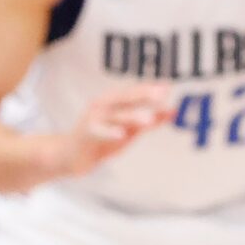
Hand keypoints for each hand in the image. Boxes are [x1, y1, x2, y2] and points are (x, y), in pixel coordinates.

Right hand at [54, 84, 174, 177]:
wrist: (71, 157)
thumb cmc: (101, 142)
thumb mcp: (129, 131)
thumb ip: (149, 121)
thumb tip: (173, 111)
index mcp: (113, 102)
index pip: (134, 92)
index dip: (150, 89)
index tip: (168, 88)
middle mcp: (103, 105)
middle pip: (126, 98)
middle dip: (144, 95)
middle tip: (162, 95)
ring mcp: (93, 118)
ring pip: (115, 115)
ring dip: (132, 115)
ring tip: (149, 119)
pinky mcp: (85, 133)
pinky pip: (99, 131)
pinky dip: (110, 132)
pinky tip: (122, 135)